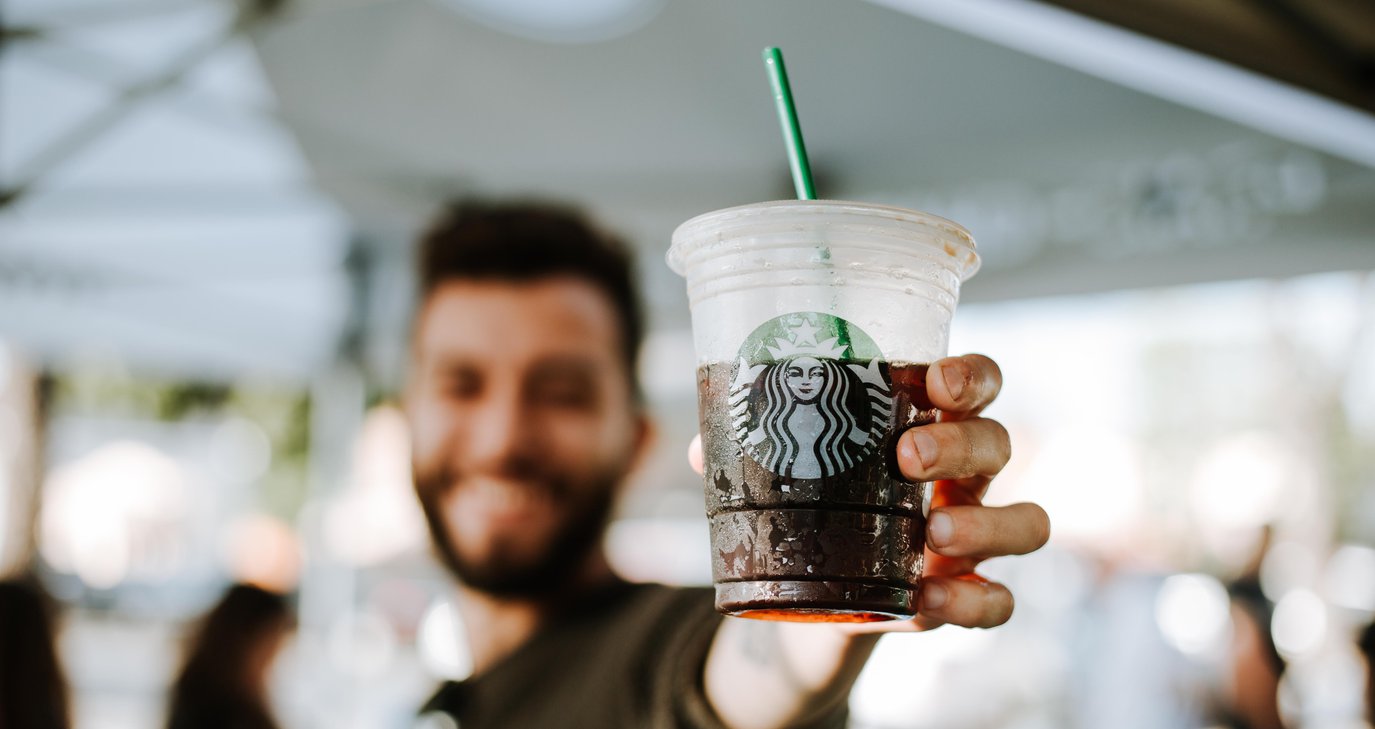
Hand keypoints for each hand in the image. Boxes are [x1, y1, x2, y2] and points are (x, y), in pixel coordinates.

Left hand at [687, 354, 1048, 632]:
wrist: (818, 594)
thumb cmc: (817, 504)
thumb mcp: (787, 473)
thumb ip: (752, 454)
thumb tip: (706, 449)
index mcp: (928, 425)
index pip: (977, 383)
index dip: (972, 376)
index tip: (938, 382)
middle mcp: (964, 477)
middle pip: (999, 442)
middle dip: (961, 444)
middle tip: (908, 455)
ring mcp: (973, 537)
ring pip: (1026, 521)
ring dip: (986, 523)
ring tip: (934, 534)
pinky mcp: (963, 595)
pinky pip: (1000, 601)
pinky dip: (972, 602)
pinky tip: (928, 600)